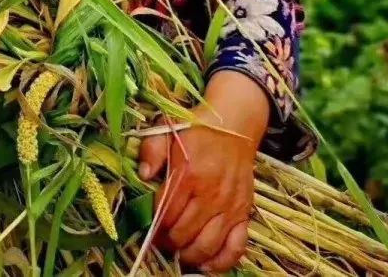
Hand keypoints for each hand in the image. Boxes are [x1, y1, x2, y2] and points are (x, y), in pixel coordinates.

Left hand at [138, 71, 268, 272]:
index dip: (153, 225)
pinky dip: (220, 262)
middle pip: (183, 233)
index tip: (147, 227)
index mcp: (188, 173)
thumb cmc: (198, 130)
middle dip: (167, 242)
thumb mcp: (167, 130)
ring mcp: (230, 206)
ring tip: (178, 252)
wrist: (236, 124)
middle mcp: (210, 194)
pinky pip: (236, 247)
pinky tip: (206, 263)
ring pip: (206, 246)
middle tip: (160, 241)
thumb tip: (143, 175)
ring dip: (188, 255)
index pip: (165, 212)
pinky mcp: (244, 213)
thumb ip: (151, 151)